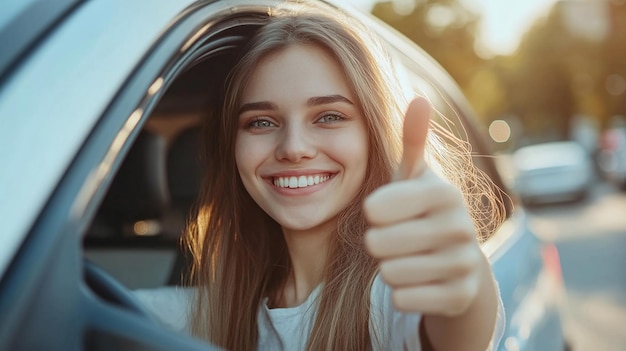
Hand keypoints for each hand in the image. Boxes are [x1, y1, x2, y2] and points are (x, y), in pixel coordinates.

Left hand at [364, 97, 484, 316]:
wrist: (459, 263)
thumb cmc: (422, 213)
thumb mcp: (415, 177)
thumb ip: (411, 141)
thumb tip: (419, 98)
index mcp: (444, 192)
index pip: (374, 209)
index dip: (373, 214)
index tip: (388, 212)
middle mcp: (460, 226)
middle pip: (377, 244)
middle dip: (378, 244)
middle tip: (397, 238)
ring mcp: (463, 263)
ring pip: (388, 273)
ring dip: (388, 267)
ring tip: (408, 257)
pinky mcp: (459, 296)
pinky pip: (402, 299)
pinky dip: (401, 292)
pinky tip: (418, 281)